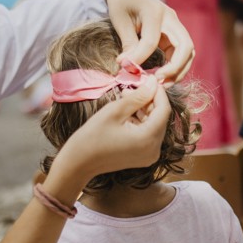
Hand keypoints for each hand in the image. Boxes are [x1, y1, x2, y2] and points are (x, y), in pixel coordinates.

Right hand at [51, 76, 169, 183]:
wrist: (78, 163)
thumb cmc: (92, 136)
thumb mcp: (115, 111)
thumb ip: (137, 96)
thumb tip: (153, 82)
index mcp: (148, 139)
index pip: (164, 109)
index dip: (158, 92)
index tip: (149, 79)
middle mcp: (154, 150)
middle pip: (160, 118)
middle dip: (150, 101)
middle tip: (134, 88)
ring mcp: (150, 156)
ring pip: (154, 125)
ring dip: (144, 110)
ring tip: (126, 99)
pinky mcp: (144, 157)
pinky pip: (148, 134)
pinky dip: (141, 122)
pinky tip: (126, 114)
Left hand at [106, 0, 193, 84]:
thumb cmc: (122, 1)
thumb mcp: (119, 19)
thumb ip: (128, 42)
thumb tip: (128, 65)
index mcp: (154, 11)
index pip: (152, 40)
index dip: (140, 58)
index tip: (126, 68)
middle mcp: (171, 18)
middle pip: (185, 47)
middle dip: (174, 68)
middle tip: (156, 82)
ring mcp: (175, 26)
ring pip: (188, 52)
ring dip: (178, 71)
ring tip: (161, 84)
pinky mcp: (174, 34)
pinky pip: (181, 53)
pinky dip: (175, 67)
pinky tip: (160, 76)